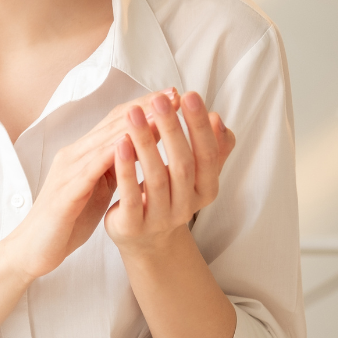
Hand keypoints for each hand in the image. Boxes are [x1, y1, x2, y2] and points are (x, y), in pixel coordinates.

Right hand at [0, 89, 178, 282]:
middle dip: (144, 108)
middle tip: (174, 95)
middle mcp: (73, 155)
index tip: (173, 98)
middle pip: (112, 124)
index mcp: (82, 154)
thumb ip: (111, 168)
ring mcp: (67, 172)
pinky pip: (90, 170)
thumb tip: (138, 152)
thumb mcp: (96, 188)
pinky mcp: (65, 193)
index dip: (144, 108)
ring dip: (133, 126)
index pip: (115, 122)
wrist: (33, 249)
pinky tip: (129, 146)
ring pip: (103, 142)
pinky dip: (110, 155)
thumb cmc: (68, 219)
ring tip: (161, 114)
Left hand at [104, 90, 235, 254]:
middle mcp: (187, 205)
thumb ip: (210, 149)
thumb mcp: (194, 175)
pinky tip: (119, 143)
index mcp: (206, 189)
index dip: (199, 126)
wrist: (146, 241)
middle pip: (183, 164)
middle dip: (172, 129)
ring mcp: (161, 218)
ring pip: (156, 178)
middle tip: (161, 100)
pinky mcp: (134, 226)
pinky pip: (131, 196)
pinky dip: (126, 169)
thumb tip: (218, 119)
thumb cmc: (169, 195)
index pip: (207, 154)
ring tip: (133, 114)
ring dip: (145, 143)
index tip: (189, 96)